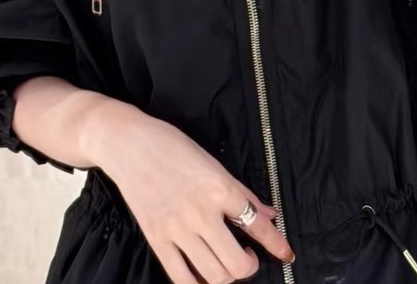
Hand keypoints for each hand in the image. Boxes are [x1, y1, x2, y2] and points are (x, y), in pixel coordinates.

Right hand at [101, 104, 294, 282]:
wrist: (130, 145)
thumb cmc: (171, 146)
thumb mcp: (213, 162)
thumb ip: (242, 192)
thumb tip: (268, 213)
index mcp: (220, 188)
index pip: (256, 224)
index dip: (276, 244)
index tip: (286, 254)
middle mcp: (201, 213)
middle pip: (236, 263)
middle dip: (249, 267)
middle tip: (248, 257)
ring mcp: (177, 229)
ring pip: (213, 276)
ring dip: (227, 276)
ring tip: (226, 263)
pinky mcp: (156, 240)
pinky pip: (181, 278)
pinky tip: (203, 276)